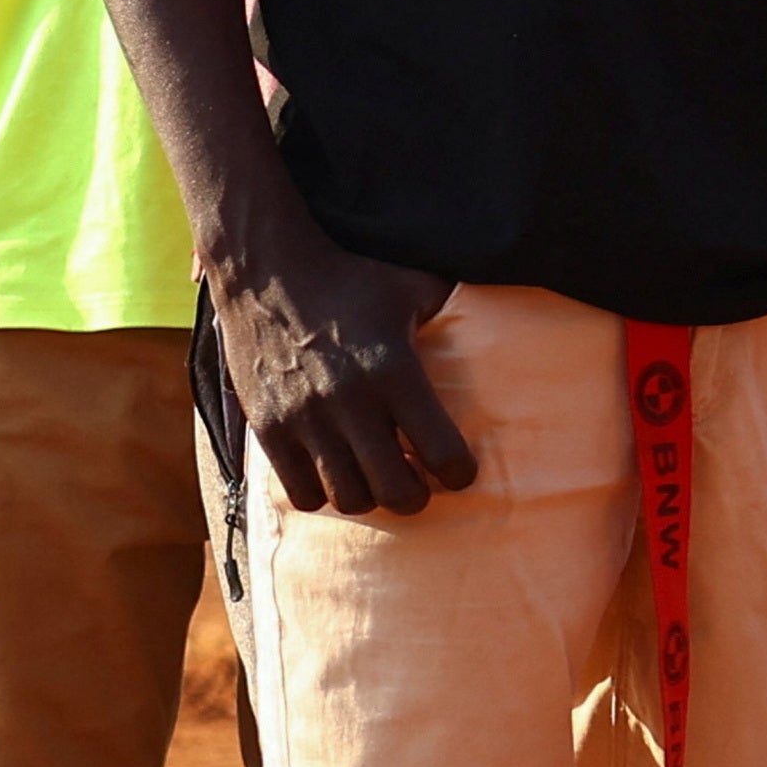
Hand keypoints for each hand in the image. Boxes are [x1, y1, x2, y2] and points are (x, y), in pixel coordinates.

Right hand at [212, 230, 470, 517]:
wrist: (265, 269)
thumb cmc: (349, 277)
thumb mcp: (412, 286)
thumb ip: (453, 311)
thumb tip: (501, 320)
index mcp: (395, 370)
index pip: (443, 453)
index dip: (459, 473)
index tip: (458, 470)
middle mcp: (350, 401)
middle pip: (396, 491)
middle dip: (415, 496)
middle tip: (416, 482)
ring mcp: (304, 418)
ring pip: (349, 498)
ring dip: (368, 495)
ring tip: (371, 476)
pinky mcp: (268, 426)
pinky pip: (300, 493)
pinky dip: (320, 492)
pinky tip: (329, 471)